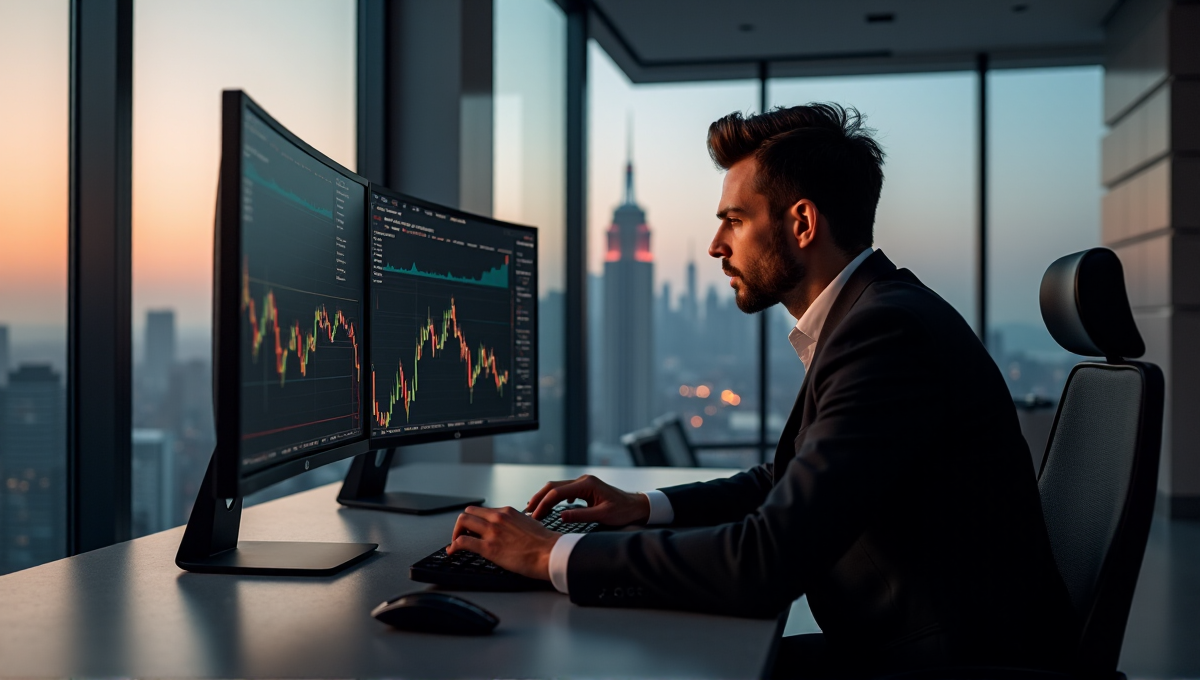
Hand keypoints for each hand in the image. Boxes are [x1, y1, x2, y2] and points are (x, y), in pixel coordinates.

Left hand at [447, 506, 559, 580]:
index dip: (474, 520)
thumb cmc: (544, 543)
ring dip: (455, 532)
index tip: (472, 528)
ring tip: (455, 543)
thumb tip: (509, 530)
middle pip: (468, 512)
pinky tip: (452, 551)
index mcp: (507, 512)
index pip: (482, 510)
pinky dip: (453, 546)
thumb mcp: (528, 524)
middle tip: (462, 534)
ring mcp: (492, 531)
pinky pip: (463, 541)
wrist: (550, 553)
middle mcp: (497, 518)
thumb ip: (514, 523)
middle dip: (462, 524)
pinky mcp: (488, 547)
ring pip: (462, 522)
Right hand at [525, 474, 649, 526]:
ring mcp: (583, 483)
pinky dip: (553, 498)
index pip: (557, 492)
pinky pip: (564, 491)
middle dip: (538, 498)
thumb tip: (561, 516)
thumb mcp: (603, 516)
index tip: (535, 517)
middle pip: (553, 486)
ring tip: (533, 510)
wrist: (637, 506)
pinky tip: (549, 508)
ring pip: (557, 488)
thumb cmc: (623, 511)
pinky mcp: (584, 488)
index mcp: (586, 484)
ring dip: (544, 498)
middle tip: (527, 512)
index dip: (543, 504)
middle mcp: (583, 480)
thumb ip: (581, 515)